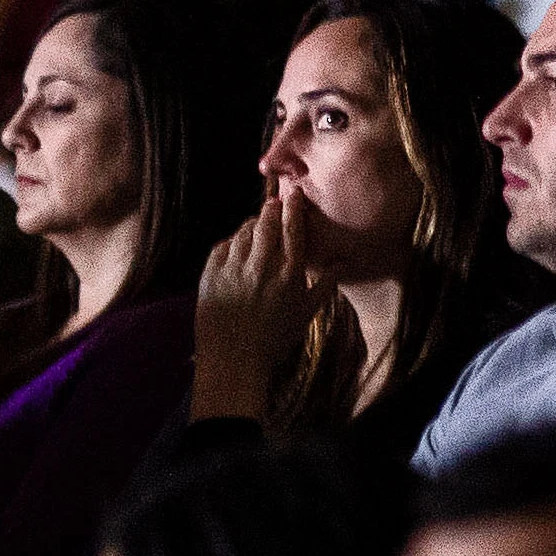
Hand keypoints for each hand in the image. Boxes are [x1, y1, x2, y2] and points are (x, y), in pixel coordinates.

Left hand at [191, 195, 331, 419]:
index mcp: (288, 274)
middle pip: (267, 222)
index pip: (293, 229)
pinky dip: (231, 241)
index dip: (294, 207)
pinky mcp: (210, 276)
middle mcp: (261, 267)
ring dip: (253, 224)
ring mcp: (233, 270)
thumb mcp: (306, 313)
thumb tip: (345, 264)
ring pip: (244, 232)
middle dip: (272, 208)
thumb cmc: (275, 340)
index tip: (295, 194)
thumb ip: (326, 284)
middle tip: (275, 202)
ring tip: (258, 225)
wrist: (233, 361)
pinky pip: (222, 246)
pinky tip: (237, 247)